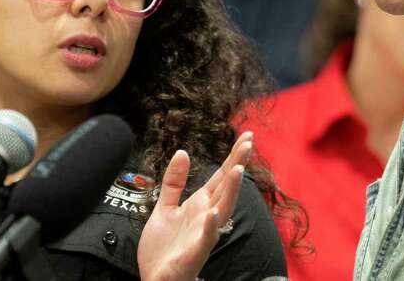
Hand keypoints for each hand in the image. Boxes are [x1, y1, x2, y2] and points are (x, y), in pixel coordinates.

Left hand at [137, 132, 253, 280]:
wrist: (156, 280)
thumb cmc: (163, 248)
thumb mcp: (165, 207)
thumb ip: (174, 182)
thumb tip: (183, 152)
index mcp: (200, 204)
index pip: (220, 176)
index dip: (233, 156)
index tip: (246, 136)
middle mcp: (207, 216)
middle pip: (226, 187)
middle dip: (237, 164)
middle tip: (248, 143)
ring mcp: (203, 233)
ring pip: (222, 209)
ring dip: (230, 190)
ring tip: (237, 169)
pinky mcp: (195, 251)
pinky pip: (206, 237)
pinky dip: (211, 225)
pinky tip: (213, 212)